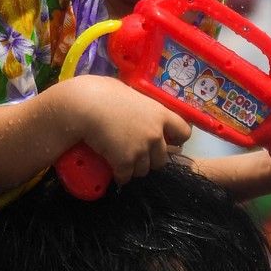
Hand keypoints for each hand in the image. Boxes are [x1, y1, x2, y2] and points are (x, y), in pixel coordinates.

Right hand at [58, 75, 192, 185]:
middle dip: (152, 160)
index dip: (178, 140)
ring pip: (144, 170)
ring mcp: (141, 149)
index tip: (169, 142)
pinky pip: (126, 176)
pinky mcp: (125, 161)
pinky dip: (121, 176)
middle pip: (163, 159)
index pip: (183, 132)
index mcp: (160, 114)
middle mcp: (155, 134)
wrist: (87, 106)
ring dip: (135, 169)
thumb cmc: (104, 93)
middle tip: (139, 155)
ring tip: (124, 163)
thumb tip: (136, 108)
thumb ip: (140, 106)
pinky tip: (115, 172)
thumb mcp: (130, 94)